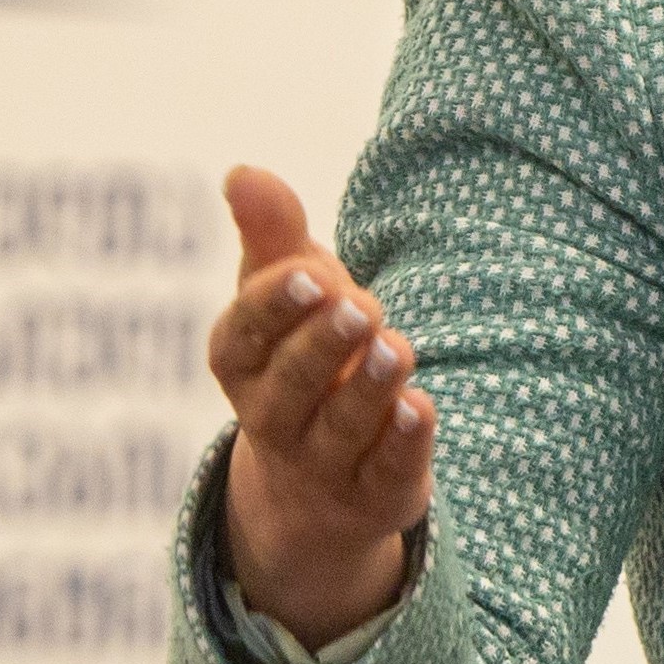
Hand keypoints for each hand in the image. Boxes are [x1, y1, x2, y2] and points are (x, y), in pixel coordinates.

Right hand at [207, 164, 434, 647]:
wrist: (320, 476)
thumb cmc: (304, 352)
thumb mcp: (291, 293)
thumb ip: (273, 235)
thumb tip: (243, 171)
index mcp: (243, 365)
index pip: (244, 338)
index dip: (275, 308)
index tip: (312, 273)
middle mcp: (273, 419)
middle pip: (290, 387)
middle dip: (323, 346)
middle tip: (360, 305)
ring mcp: (323, 463)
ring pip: (341, 429)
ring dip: (368, 390)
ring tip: (396, 347)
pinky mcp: (374, 492)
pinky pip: (383, 472)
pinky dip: (401, 443)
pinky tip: (420, 408)